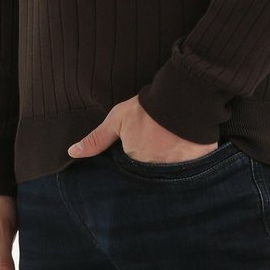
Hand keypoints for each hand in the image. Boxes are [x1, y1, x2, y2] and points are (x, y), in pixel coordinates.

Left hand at [67, 95, 218, 162]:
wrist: (182, 97)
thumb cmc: (148, 108)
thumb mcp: (118, 119)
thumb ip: (96, 139)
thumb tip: (72, 153)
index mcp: (136, 162)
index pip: (133, 167)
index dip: (137, 154)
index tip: (142, 142)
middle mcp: (155, 171)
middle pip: (151, 172)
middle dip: (153, 160)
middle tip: (159, 142)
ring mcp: (178, 170)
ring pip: (171, 171)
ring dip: (171, 162)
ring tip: (174, 144)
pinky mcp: (198, 164)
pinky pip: (194, 169)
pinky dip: (192, 161)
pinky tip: (191, 149)